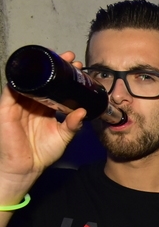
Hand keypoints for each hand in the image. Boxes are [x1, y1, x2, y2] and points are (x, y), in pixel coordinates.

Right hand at [0, 51, 84, 198]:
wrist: (27, 167)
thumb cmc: (43, 152)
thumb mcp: (63, 136)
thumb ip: (73, 124)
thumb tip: (83, 111)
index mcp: (46, 107)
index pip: (56, 86)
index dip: (65, 75)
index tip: (79, 65)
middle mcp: (32, 103)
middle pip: (43, 80)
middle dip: (56, 67)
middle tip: (70, 58)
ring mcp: (19, 104)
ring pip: (29, 81)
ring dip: (40, 69)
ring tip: (55, 59)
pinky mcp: (7, 109)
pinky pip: (10, 91)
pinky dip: (19, 81)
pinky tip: (29, 72)